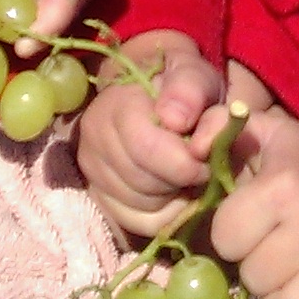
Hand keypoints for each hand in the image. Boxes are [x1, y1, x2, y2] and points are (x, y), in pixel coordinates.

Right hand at [73, 31, 223, 235]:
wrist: (160, 96)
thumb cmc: (182, 88)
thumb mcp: (195, 76)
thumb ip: (191, 90)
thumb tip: (176, 120)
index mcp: (115, 103)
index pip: (146, 149)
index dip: (186, 162)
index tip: (207, 157)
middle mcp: (93, 138)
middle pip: (144, 182)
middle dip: (181, 180)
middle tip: (200, 166)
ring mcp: (91, 169)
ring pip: (142, 206)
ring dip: (173, 196)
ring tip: (184, 174)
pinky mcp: (98, 195)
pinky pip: (138, 222)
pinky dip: (164, 214)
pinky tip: (173, 191)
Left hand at [210, 110, 298, 298]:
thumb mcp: (265, 130)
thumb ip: (215, 126)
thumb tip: (194, 150)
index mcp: (285, 186)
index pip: (225, 238)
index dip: (230, 233)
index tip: (248, 223)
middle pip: (254, 278)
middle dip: (255, 266)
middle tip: (271, 249)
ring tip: (288, 278)